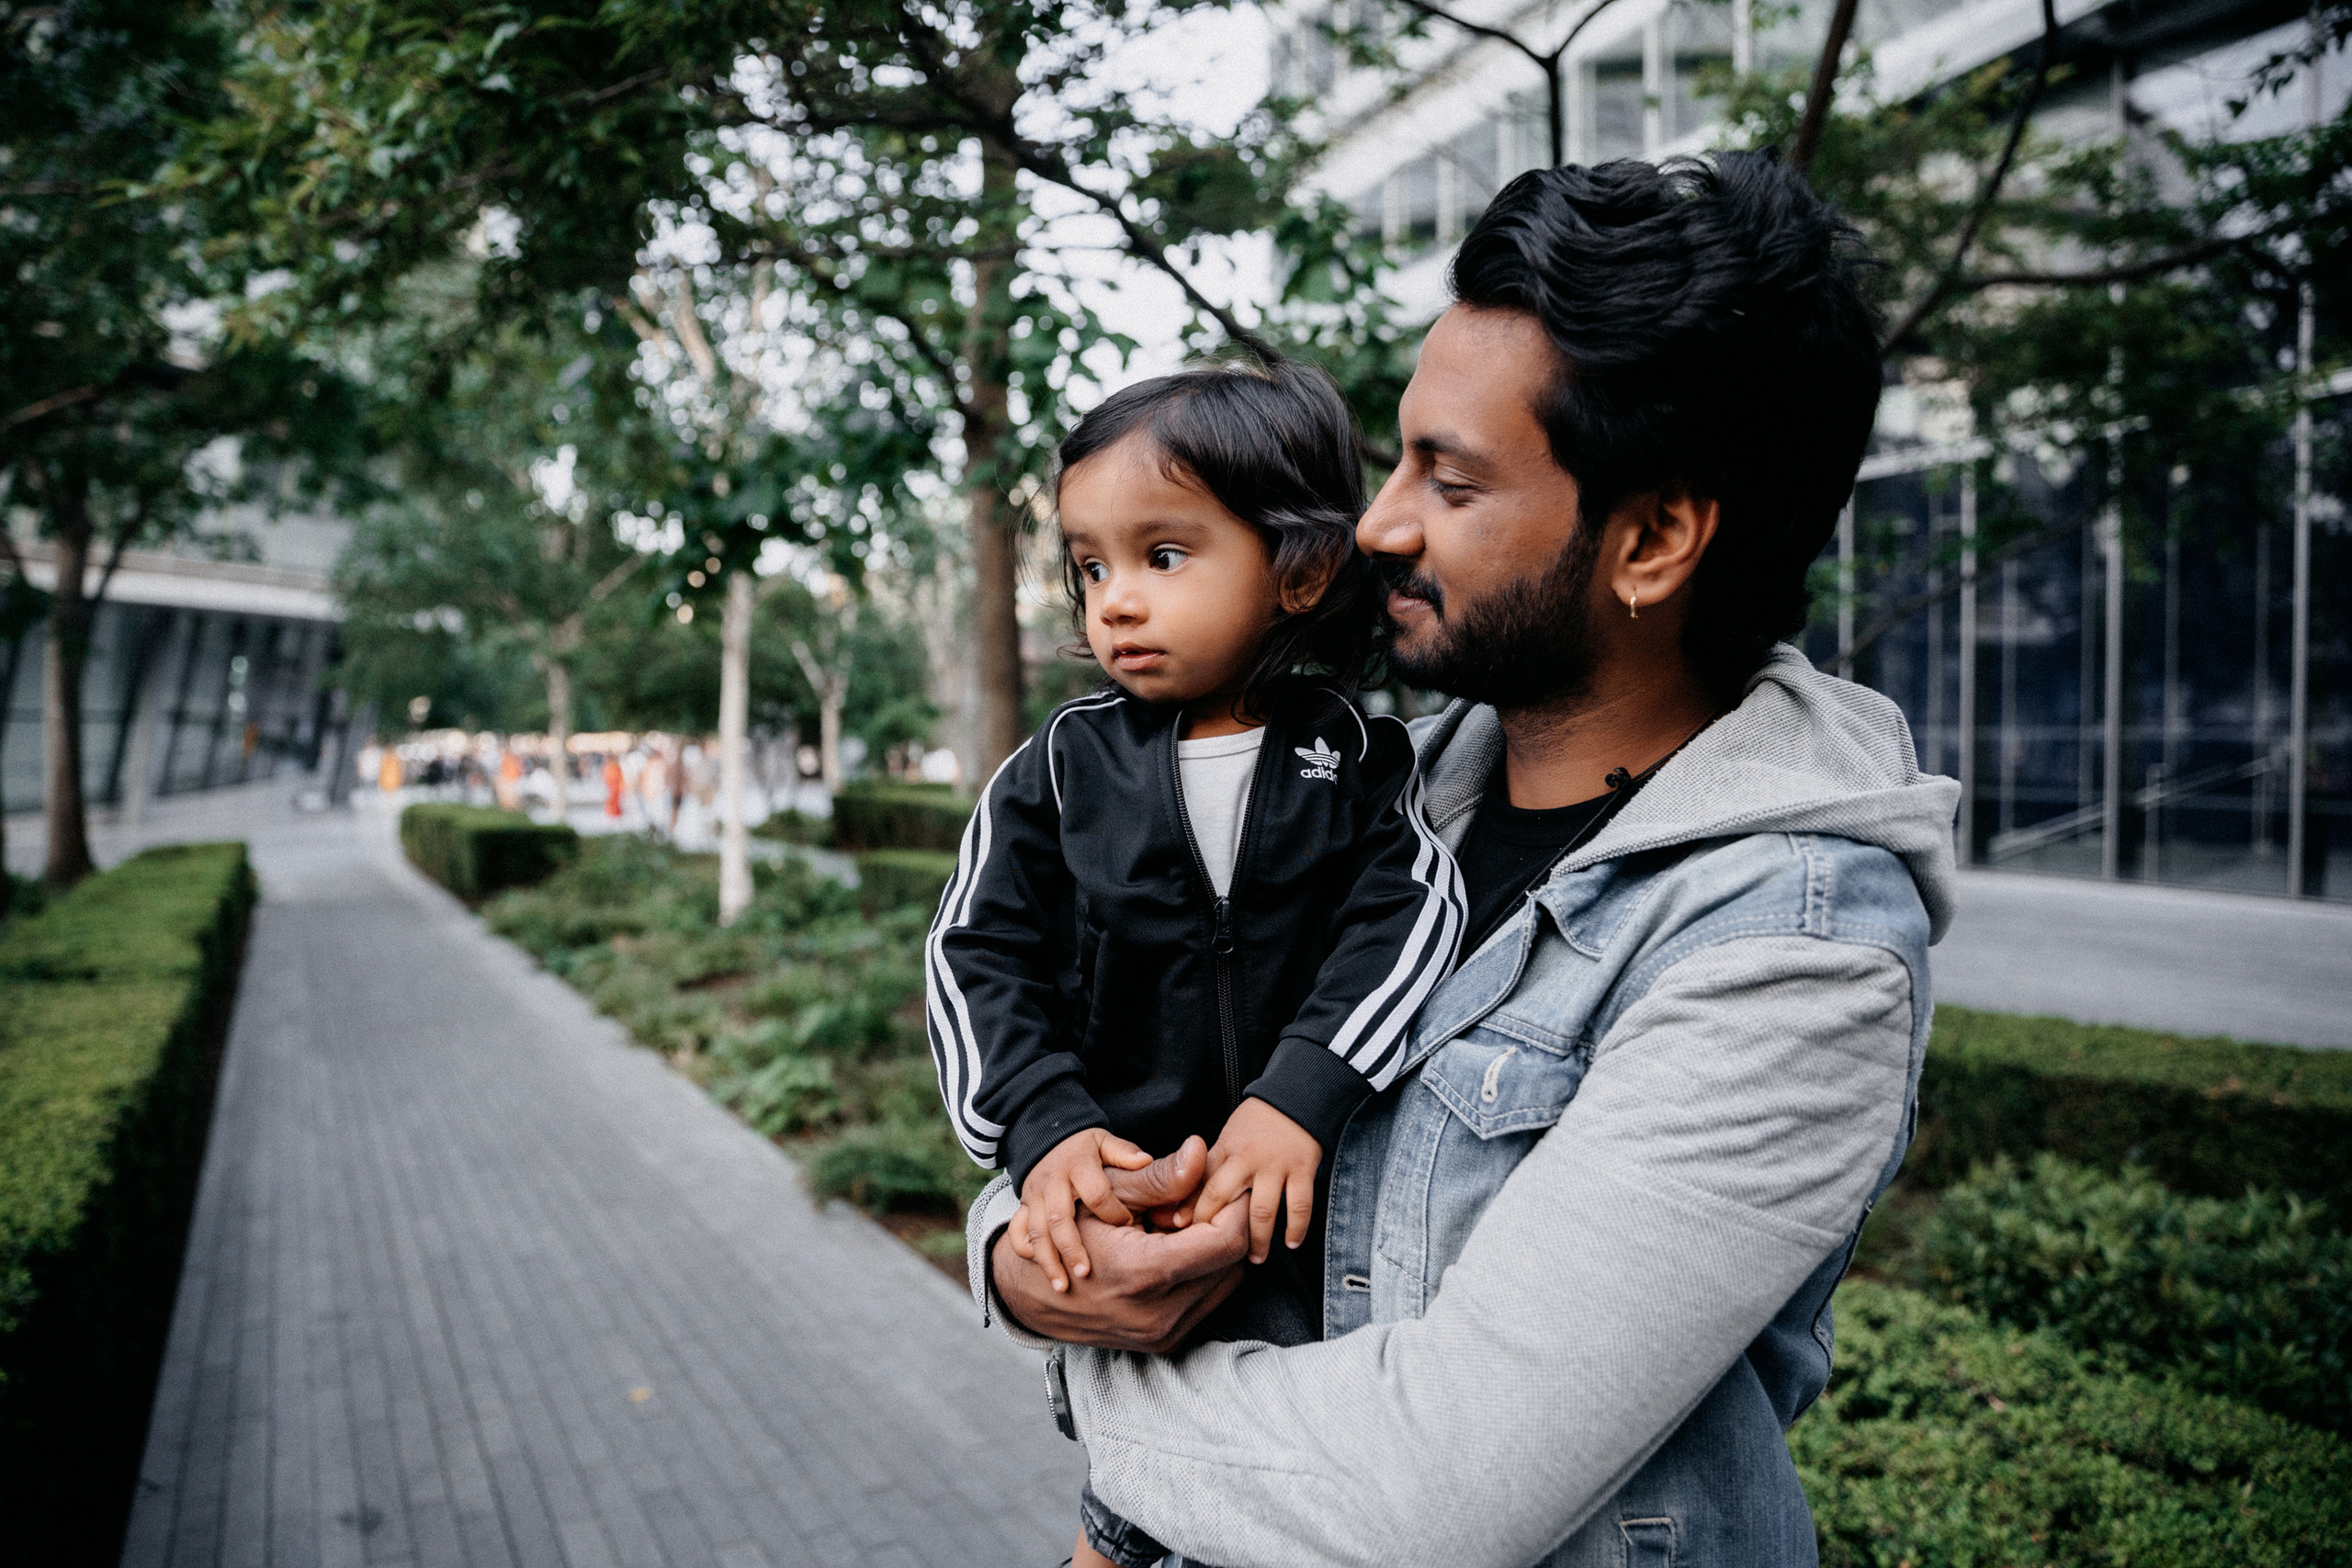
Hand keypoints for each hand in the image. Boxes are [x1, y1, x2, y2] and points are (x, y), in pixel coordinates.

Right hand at [992, 1137, 1250, 1352]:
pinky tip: (1176, 1253)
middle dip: (1226, 1227)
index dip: (1234, 1207)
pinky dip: (1201, 1273)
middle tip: (1202, 1204)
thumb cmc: (1068, 1233)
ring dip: (1215, 1252)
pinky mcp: (1165, 1343)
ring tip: (1184, 1229)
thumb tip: (1201, 1151)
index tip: (1227, 1187)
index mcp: (1144, 1273)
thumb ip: (1161, 1176)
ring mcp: (1163, 1334)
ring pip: (1226, 1283)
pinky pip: (1207, 1301)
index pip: (1228, 1241)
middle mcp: (1159, 1314)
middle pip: (1234, 1263)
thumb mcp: (1109, 1195)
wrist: (1034, 1294)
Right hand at [1011, 1127, 1152, 1292]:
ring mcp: (1034, 1197)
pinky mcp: (1023, 1207)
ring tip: (1062, 1286)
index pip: (1096, 1193)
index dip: (1114, 1213)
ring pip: (1036, 1232)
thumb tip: (1145, 1161)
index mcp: (1077, 1165)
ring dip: (1048, 1260)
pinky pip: (1017, 1233)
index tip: (1130, 1225)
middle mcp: (1052, 1182)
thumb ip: (1124, 1153)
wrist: (1045, 1139)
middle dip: (1071, 1248)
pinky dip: (1025, 1252)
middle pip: (1058, 1218)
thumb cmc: (1084, 1148)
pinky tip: (1040, 1273)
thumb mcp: (1104, 1142)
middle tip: (1085, 1273)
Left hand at [1182, 1098, 1320, 1264]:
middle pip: (1224, 1196)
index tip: (1178, 1230)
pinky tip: (1292, 1243)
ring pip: (1262, 1210)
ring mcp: (1276, 1164)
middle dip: (1216, 1227)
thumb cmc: (1256, 1124)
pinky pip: (1300, 1205)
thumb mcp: (1226, 1139)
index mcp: (1225, 1149)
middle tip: (1214, 1256)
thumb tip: (1183, 1205)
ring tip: (1255, 1259)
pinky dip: (1296, 1227)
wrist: (1295, 1097)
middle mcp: (1247, 1158)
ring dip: (1258, 1239)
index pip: (1201, 1182)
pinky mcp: (1303, 1169)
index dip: (1188, 1208)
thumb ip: (1210, 1170)